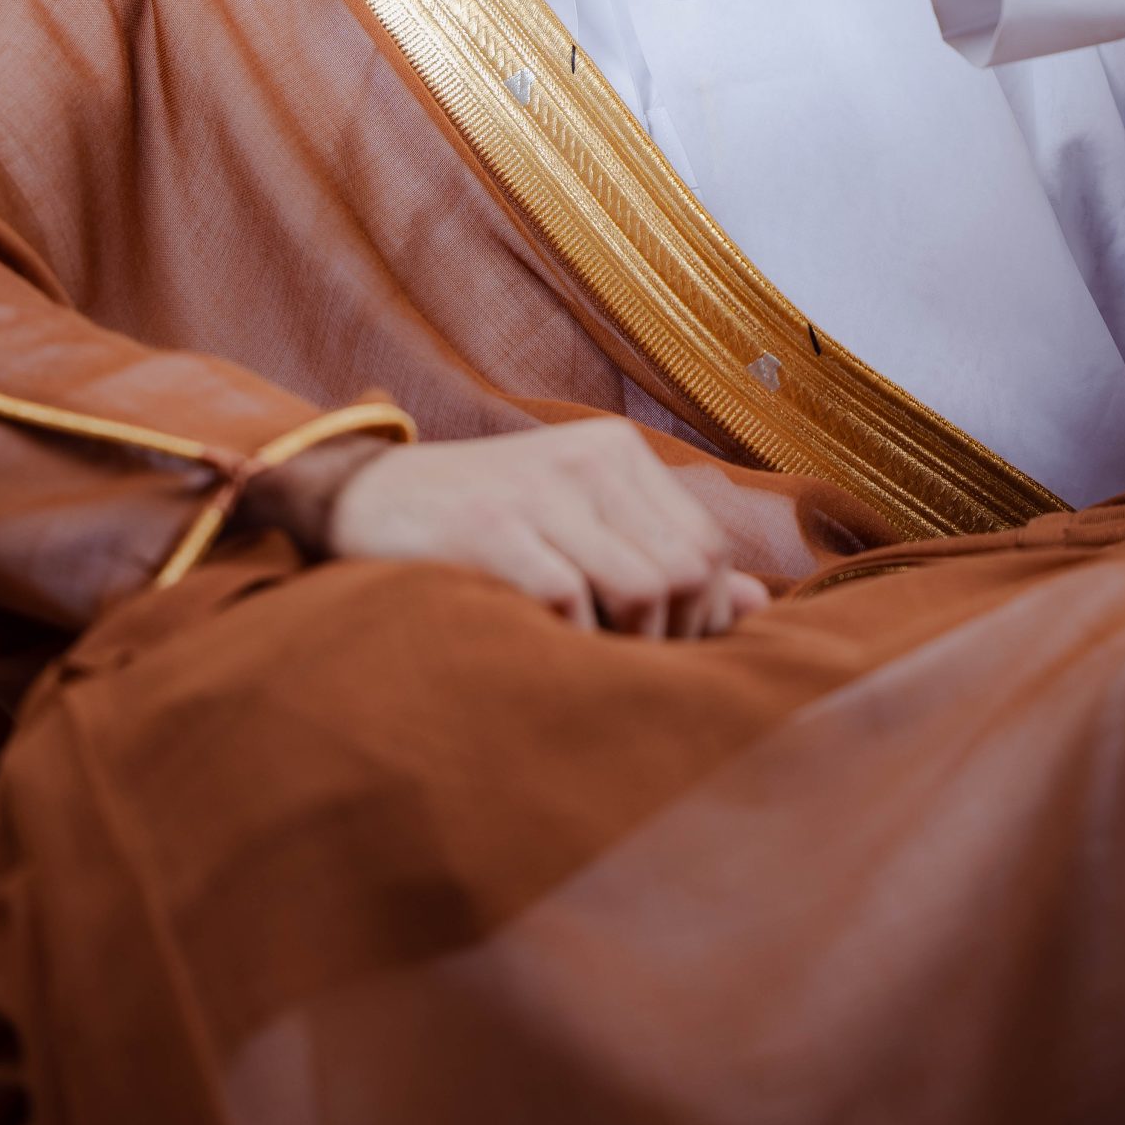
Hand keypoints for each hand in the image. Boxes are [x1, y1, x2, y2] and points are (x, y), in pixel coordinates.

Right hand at [325, 417, 772, 638]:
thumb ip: (661, 554)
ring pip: (644, 589)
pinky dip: (569, 645)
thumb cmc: (482, 525)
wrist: (363, 496)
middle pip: (689, 570)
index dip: (702, 616)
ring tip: (587, 663)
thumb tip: (760, 604)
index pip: (708, 545)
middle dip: (673, 640)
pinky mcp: (493, 528)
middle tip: (628, 672)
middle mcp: (588, 459)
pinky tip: (540, 650)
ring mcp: (540, 490)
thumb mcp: (577, 523)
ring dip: (627, 648)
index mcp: (617, 453)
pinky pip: (571, 604)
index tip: (663, 655)